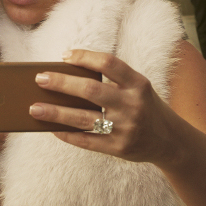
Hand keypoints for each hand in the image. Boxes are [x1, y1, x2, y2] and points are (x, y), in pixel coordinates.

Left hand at [30, 49, 177, 163]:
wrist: (170, 141)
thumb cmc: (145, 107)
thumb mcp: (138, 89)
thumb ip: (113, 81)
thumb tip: (69, 77)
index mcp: (138, 84)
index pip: (109, 63)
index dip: (85, 57)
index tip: (64, 55)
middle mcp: (132, 105)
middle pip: (91, 90)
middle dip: (62, 83)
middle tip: (39, 79)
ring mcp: (126, 128)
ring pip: (84, 119)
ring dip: (56, 112)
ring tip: (34, 108)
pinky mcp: (119, 149)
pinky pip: (87, 141)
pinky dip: (67, 134)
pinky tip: (52, 128)